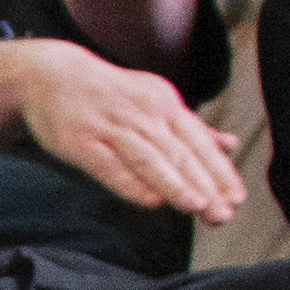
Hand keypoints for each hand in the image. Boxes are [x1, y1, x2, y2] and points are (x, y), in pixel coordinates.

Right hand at [8, 45, 247, 221]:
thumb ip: (190, 128)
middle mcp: (142, 113)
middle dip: (205, 185)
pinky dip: (132, 184)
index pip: (198, 142)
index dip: (219, 171)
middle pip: (179, 153)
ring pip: (149, 159)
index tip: (237, 198)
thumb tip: (230, 145)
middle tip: (223, 214)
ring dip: (175, 184)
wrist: (51, 75)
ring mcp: (111, 126)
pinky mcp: (82, 141)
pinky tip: (151, 202)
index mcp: (165, 103)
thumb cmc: (109, 96)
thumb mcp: (154, 102)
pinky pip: (111, 166)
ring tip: (198, 207)